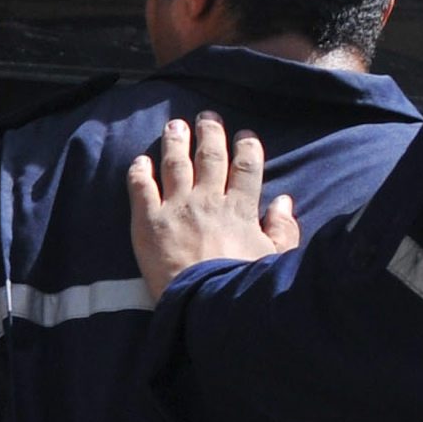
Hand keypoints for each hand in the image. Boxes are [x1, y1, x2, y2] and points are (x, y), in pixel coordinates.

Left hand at [127, 111, 299, 293]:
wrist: (204, 304)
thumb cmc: (241, 287)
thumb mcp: (273, 259)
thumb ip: (282, 229)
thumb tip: (283, 202)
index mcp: (239, 208)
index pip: (246, 167)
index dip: (246, 147)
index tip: (244, 135)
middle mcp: (207, 200)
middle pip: (209, 156)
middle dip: (209, 133)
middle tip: (207, 117)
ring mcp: (176, 207)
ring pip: (175, 163)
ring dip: (175, 141)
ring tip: (175, 126)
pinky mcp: (148, 221)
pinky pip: (141, 187)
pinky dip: (139, 171)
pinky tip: (140, 160)